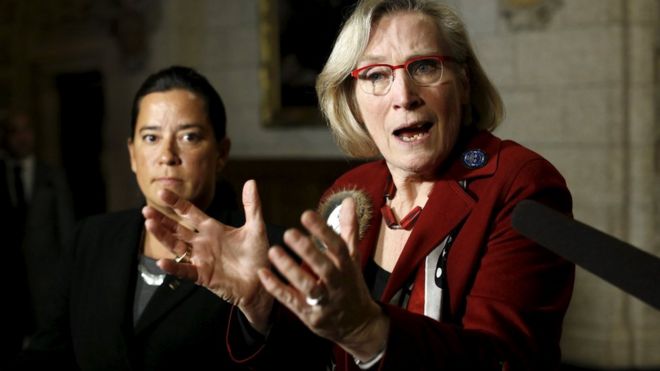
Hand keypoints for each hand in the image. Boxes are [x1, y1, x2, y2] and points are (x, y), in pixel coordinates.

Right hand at [142, 180, 273, 331]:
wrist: (262, 282)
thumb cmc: (258, 256)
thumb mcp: (256, 228)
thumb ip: (252, 206)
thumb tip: (251, 181)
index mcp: (212, 229)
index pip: (189, 213)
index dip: (177, 203)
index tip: (163, 191)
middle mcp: (202, 243)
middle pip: (177, 229)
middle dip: (161, 220)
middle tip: (146, 210)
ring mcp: (201, 259)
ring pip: (176, 246)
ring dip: (162, 237)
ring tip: (149, 224)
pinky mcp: (203, 276)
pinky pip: (185, 270)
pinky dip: (173, 267)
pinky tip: (161, 261)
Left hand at [257, 198, 388, 360]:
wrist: (357, 325)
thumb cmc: (350, 284)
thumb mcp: (352, 258)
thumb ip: (348, 228)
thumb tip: (347, 200)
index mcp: (347, 267)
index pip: (338, 247)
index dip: (323, 231)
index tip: (306, 214)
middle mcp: (337, 284)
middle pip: (324, 267)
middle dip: (307, 251)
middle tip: (288, 232)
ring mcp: (324, 302)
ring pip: (308, 286)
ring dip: (290, 269)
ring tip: (273, 251)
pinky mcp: (311, 316)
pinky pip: (292, 301)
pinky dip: (277, 288)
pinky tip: (263, 273)